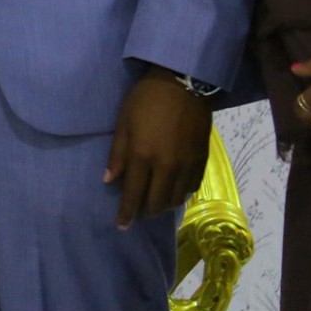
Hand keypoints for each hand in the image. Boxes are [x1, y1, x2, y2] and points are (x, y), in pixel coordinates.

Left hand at [104, 66, 210, 228]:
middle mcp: (167, 166)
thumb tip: (108, 181)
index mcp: (143, 156)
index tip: (121, 226)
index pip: (133, 194)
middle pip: (156, 202)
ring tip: (154, 203)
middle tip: (137, 213)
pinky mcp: (202, 160)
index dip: (127, 213)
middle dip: (145, 212)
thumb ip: (117, 154)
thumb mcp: (124, 122)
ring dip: (163, 205)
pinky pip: (191, 187)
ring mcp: (187, 165)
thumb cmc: (146, 100)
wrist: (184, 84)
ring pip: (175, 198)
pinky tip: (174, 190)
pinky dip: (181, 193)